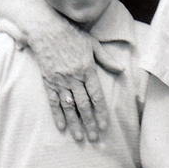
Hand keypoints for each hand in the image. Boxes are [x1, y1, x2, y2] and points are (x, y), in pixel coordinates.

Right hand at [18, 10, 122, 142]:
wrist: (47, 30)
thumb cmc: (72, 35)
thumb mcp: (92, 43)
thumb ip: (106, 59)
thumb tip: (121, 69)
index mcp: (87, 69)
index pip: (96, 95)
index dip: (100, 112)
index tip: (104, 125)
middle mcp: (74, 77)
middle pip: (83, 105)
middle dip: (89, 122)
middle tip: (94, 137)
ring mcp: (60, 80)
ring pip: (69, 106)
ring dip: (74, 123)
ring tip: (79, 137)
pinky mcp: (48, 81)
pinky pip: (53, 101)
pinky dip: (57, 115)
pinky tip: (62, 126)